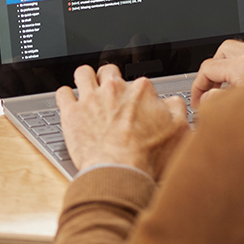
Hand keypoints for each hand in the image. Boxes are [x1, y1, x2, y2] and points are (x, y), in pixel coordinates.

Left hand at [56, 65, 189, 178]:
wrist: (121, 172)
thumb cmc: (149, 156)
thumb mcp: (180, 131)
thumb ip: (177, 109)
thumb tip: (172, 102)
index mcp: (141, 91)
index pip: (139, 82)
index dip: (138, 95)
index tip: (136, 105)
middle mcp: (115, 89)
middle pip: (109, 71)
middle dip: (109, 80)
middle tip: (110, 95)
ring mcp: (91, 99)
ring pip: (83, 73)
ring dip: (85, 79)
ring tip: (87, 90)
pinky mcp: (72, 113)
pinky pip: (63, 93)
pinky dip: (65, 96)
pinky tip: (69, 103)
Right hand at [190, 40, 243, 108]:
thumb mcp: (237, 115)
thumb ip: (215, 102)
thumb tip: (208, 98)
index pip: (208, 67)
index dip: (198, 86)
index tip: (198, 100)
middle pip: (224, 50)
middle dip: (214, 70)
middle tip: (211, 89)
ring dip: (233, 68)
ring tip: (230, 89)